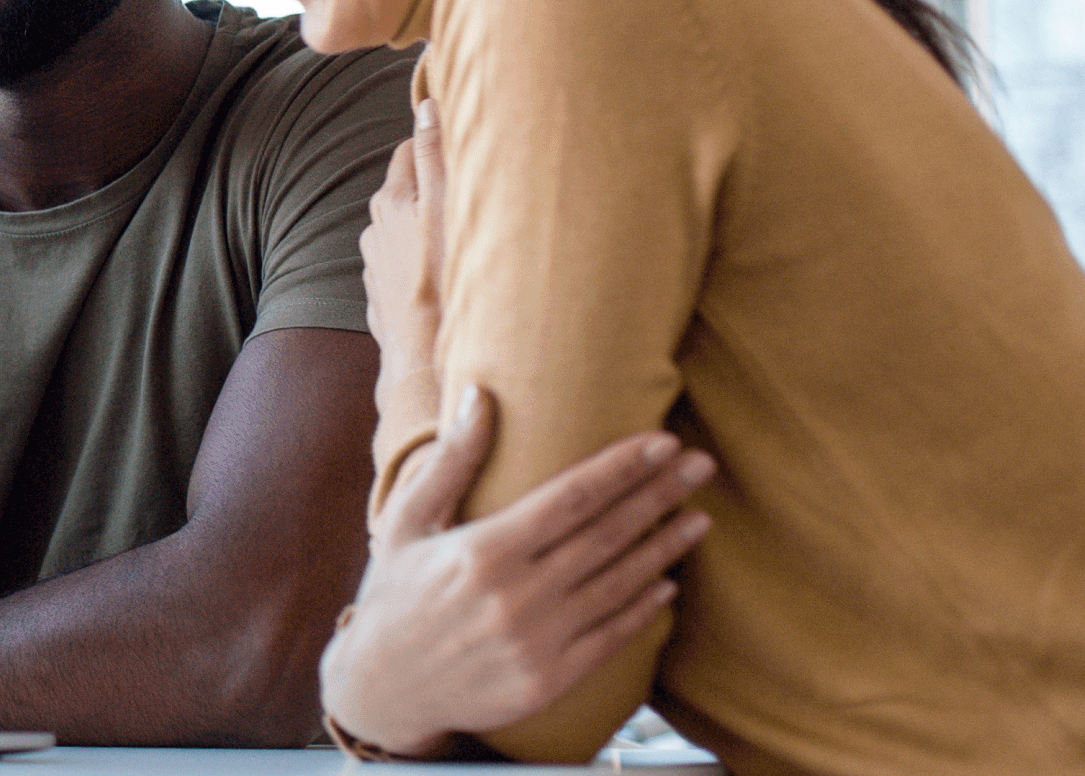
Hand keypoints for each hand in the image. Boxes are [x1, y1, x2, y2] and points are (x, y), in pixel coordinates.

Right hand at [319, 388, 714, 757]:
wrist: (382, 689)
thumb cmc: (394, 595)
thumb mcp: (406, 521)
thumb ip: (450, 461)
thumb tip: (479, 395)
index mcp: (483, 550)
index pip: (572, 497)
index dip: (623, 466)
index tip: (663, 441)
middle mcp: (517, 595)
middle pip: (607, 534)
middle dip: (659, 494)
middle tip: (702, 464)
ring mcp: (537, 641)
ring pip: (619, 585)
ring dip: (665, 548)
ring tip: (699, 517)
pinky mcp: (548, 679)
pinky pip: (611, 638)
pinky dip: (644, 609)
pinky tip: (668, 583)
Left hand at [361, 98, 445, 418]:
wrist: (424, 362)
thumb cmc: (442, 282)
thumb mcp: (446, 209)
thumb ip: (435, 157)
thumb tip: (426, 105)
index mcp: (390, 203)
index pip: (408, 153)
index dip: (434, 143)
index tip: (460, 143)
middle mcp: (375, 230)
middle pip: (406, 191)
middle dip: (432, 185)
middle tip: (470, 187)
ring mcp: (376, 266)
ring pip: (406, 231)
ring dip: (428, 228)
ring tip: (464, 235)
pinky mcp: (384, 298)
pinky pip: (406, 267)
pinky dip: (423, 263)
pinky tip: (447, 275)